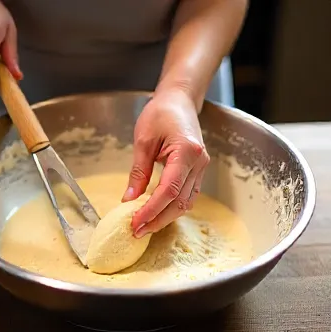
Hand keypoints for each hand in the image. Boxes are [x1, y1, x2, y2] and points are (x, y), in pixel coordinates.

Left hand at [123, 87, 209, 235]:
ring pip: (186, 203)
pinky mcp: (198, 171)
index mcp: (186, 151)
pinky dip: (172, 209)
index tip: (134, 223)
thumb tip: (129, 200)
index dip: (151, 211)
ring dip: (165, 218)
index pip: (168, 190)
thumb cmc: (161, 113)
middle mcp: (199, 161)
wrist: (179, 100)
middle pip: (179, 202)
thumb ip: (138, 172)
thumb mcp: (143, 140)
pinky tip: (156, 215)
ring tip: (144, 227)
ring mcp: (201, 168)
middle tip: (137, 231)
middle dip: (157, 220)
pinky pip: (187, 196)